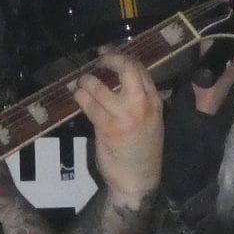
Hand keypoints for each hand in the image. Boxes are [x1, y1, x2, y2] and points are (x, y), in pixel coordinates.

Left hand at [72, 49, 162, 206]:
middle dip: (108, 59)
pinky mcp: (107, 127)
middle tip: (97, 60)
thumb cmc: (142, 151)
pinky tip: (78, 96)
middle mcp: (142, 105)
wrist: (138, 179)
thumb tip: (118, 79)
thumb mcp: (150, 121)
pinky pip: (88, 104)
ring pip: (100, 87)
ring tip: (81, 82)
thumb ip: (139, 100)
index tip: (107, 53)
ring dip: (86, 81)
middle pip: (126, 69)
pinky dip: (80, 96)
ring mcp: (124, 115)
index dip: (121, 56)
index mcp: (155, 102)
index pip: (139, 69)